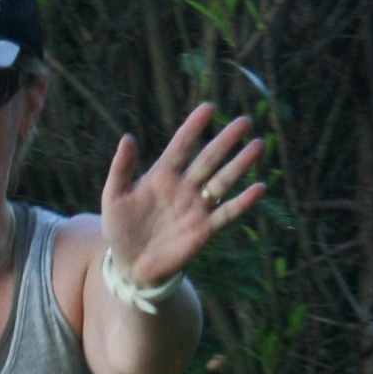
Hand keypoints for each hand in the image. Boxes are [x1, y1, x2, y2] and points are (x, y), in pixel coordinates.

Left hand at [100, 104, 265, 289]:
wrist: (129, 266)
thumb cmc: (119, 230)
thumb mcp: (113, 198)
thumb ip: (120, 169)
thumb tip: (128, 137)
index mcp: (162, 175)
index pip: (181, 146)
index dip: (193, 128)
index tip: (208, 108)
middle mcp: (183, 187)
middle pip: (208, 159)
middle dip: (226, 140)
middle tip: (244, 121)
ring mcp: (196, 207)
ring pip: (222, 181)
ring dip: (240, 164)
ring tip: (258, 144)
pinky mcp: (204, 229)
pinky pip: (226, 213)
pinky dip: (243, 202)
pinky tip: (258, 188)